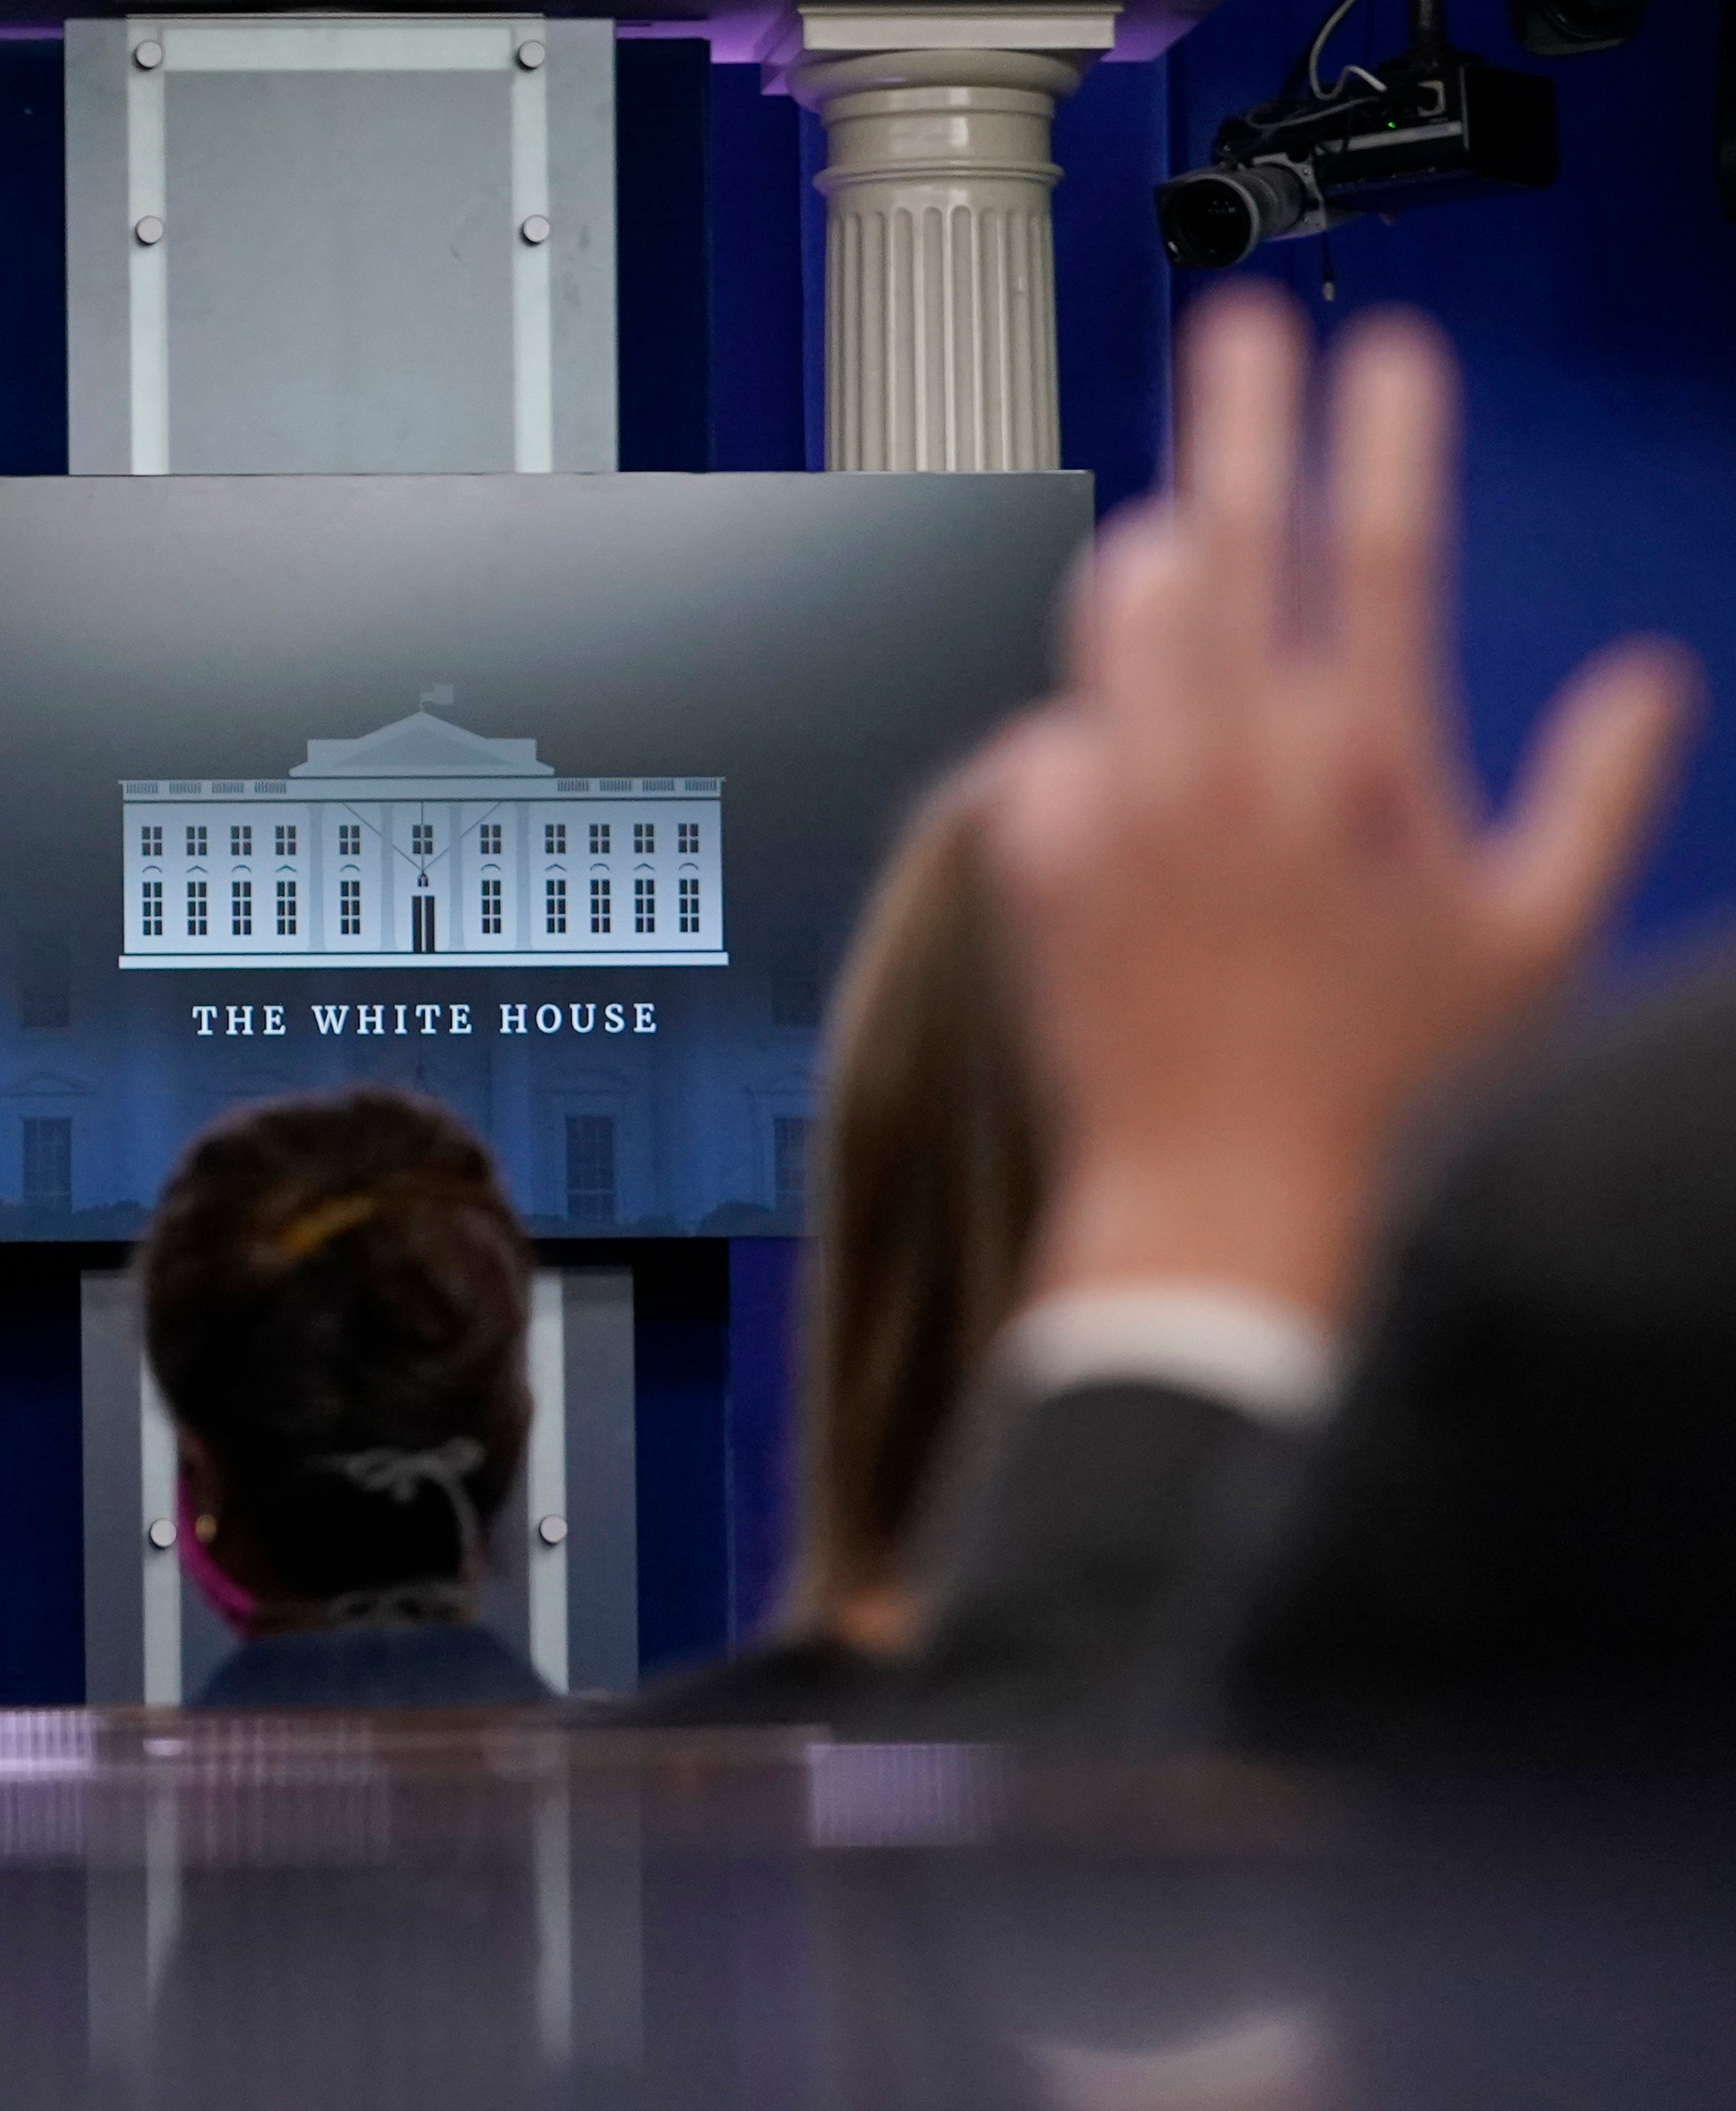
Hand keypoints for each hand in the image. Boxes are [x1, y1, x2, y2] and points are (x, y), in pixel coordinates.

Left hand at [982, 287, 1701, 1329]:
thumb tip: (1652, 683)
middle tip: (1235, 334)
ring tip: (1177, 536)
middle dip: (1235, 413)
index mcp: (1364, 764)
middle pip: (1226, 533)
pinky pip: (1041, 735)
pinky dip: (1078, 728)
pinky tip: (1112, 759)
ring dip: (1148, 556)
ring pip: (1113, 610)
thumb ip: (1601, 797)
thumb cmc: (1387, 1090)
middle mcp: (1232, 762)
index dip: (1385, 431)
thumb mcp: (1536, 945)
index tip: (1388, 347)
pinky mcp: (1037, 852)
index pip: (1381, 548)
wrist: (1221, 1196)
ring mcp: (1123, 800)